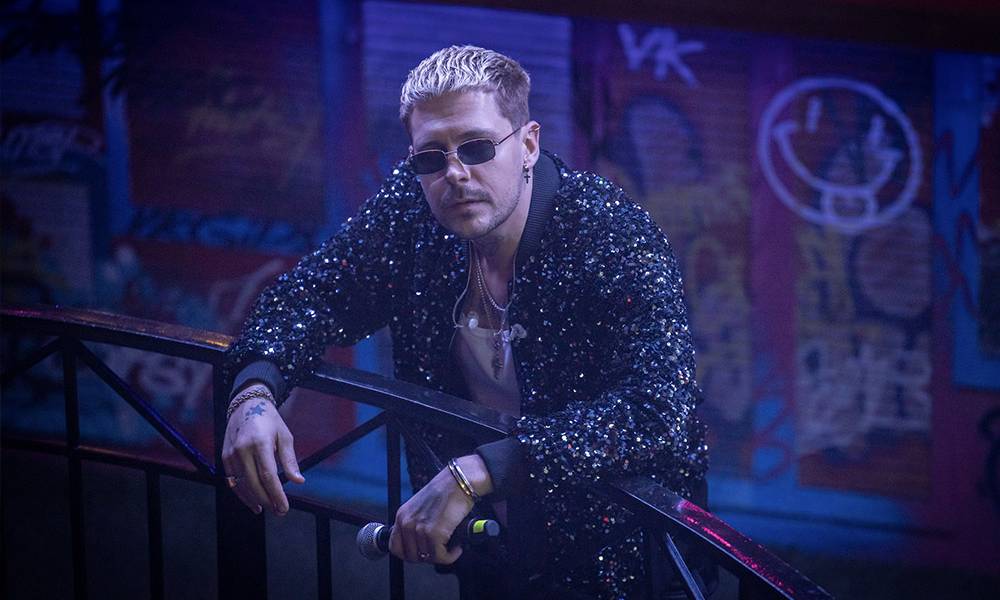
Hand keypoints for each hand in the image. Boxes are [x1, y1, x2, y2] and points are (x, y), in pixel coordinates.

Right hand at [222, 383, 304, 514]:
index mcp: (260, 442)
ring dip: (254, 500)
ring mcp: (230, 453)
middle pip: (254, 483)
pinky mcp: (224, 456)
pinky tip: (253, 501)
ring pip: (241, 485)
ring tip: (268, 508)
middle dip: (267, 500)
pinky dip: (242, 493)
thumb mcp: (285, 436)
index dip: (276, 494)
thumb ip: (289, 460)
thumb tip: (298, 481)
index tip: (284, 507)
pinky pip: (232, 480)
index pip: (268, 475)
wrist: (247, 404)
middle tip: (280, 511)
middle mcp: (242, 449)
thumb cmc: (270, 421)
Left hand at [388, 455, 492, 564]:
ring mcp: (419, 529)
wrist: (459, 482)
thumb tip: (420, 544)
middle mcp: (407, 523)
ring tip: (450, 547)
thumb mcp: (420, 506)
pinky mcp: (434, 534)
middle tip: (439, 550)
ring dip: (442, 556)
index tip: (420, 554)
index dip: (408, 555)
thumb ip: (415, 523)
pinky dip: (451, 556)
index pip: (394, 547)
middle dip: (427, 556)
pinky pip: (440, 557)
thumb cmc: (445, 491)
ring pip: (427, 558)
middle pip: (411, 556)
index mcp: (402, 516)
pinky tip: (456, 547)